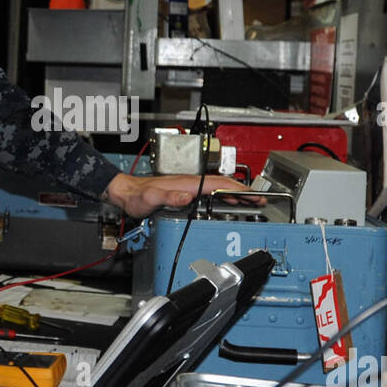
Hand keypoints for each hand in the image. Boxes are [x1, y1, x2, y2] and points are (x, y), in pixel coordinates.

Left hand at [103, 171, 261, 218]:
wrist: (126, 193)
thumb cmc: (136, 196)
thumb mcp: (150, 199)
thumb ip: (167, 197)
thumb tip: (186, 196)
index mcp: (186, 183)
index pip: (217, 184)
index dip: (236, 189)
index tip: (251, 195)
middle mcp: (190, 183)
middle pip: (222, 185)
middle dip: (243, 192)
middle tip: (260, 200)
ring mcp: (189, 187)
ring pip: (218, 189)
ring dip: (235, 195)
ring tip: (251, 203)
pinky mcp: (185, 193)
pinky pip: (210, 193)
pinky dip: (223, 197)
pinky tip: (228, 203)